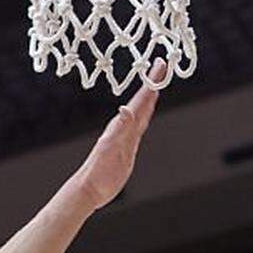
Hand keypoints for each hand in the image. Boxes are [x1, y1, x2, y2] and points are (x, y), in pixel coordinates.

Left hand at [75, 61, 164, 209]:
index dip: (151, 82)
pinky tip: (146, 114)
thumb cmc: (97, 171)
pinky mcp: (127, 147)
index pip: (140, 99)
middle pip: (143, 101)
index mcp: (121, 125)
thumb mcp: (109, 148)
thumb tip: (126, 109)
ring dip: (150, 98)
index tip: (160, 64)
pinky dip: (145, 116)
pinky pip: (139, 127)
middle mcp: (124, 127)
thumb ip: (119, 129)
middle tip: (162, 66)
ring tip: (157, 85)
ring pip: (142, 112)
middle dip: (153, 83)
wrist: (90, 188)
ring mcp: (126, 136)